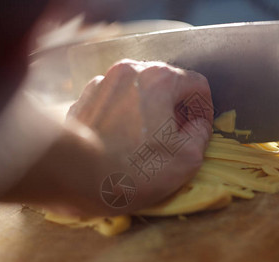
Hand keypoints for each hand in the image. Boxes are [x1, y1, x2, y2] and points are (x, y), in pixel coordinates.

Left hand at [67, 59, 212, 214]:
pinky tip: (120, 140)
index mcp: (159, 79)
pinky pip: (114, 101)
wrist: (74, 174)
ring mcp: (103, 83)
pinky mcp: (83, 98)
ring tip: (146, 140)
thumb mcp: (186, 159)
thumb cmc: (134, 169)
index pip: (196, 84)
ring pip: (138, 91)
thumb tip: (197, 125)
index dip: (204, 109)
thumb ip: (201, 134)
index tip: (199, 130)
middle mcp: (130, 70)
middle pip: (166, 84)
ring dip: (149, 110)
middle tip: (175, 137)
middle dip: (176, 108)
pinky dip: (124, 114)